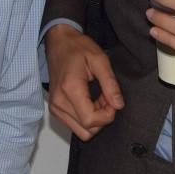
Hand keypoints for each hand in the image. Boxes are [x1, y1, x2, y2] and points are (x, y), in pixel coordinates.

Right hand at [45, 24, 123, 140]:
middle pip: (87, 130)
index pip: (90, 120)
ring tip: (97, 99)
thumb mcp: (99, 59)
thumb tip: (118, 105)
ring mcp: (55, 107)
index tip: (112, 100)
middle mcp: (59, 102)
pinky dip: (86, 117)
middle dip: (102, 117)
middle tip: (106, 97)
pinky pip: (75, 125)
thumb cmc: (77, 47)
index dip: (107, 115)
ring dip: (94, 119)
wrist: (59, 42)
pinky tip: (89, 101)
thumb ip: (110, 83)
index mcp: (70, 89)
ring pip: (81, 131)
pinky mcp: (55, 109)